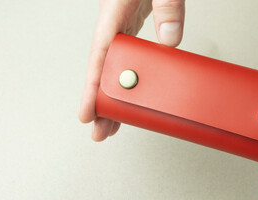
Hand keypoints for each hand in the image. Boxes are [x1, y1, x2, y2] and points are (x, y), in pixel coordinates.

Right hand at [79, 0, 184, 140]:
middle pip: (103, 69)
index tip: (88, 112)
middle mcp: (115, 22)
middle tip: (102, 130)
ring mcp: (123, 25)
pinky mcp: (134, 25)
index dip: (91, 88)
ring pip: (114, 67)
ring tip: (114, 121)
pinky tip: (128, 92)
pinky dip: (125, 79)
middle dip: (101, 102)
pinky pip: (127, 58)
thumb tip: (169, 42)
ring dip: (113, 95)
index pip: (99, 57)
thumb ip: (167, 8)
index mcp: (114, 12)